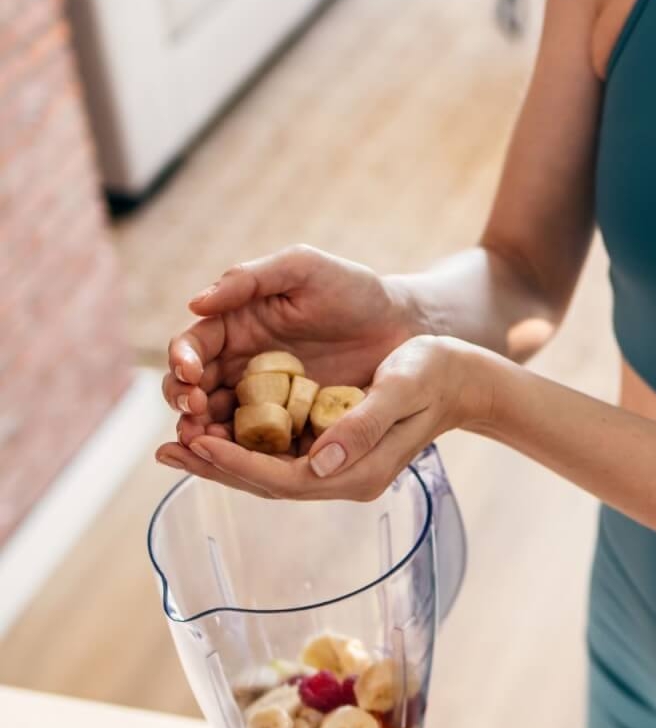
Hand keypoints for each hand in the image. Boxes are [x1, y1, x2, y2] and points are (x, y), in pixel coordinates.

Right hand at [158, 245, 418, 471]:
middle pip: (194, 390)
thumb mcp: (302, 268)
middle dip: (186, 403)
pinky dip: (243, 454)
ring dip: (204, 434)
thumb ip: (250, 278)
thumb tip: (195, 303)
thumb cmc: (353, 289)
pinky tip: (240, 459)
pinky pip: (258, 444)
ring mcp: (263, 400)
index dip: (182, 360)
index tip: (190, 373)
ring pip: (218, 422)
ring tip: (205, 442)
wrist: (402, 327)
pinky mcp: (289, 427)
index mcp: (234, 325)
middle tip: (194, 412)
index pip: (192, 346)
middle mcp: (240, 365)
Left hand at [160, 334, 499, 500]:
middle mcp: (343, 477)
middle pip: (267, 483)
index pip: (286, 478)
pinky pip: (277, 456)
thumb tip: (319, 461)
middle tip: (165, 451)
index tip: (198, 442)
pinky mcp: (331, 450)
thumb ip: (361, 425)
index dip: (238, 463)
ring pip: (267, 472)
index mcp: (359, 471)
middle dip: (215, 467)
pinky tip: (212, 431)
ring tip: (175, 445)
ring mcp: (337, 467)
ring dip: (220, 460)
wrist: (462, 377)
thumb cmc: (434, 373)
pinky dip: (241, 447)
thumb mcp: (401, 388)